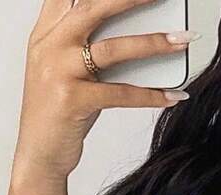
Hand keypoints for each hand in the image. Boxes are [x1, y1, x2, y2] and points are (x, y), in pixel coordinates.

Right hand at [13, 0, 191, 183]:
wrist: (39, 154)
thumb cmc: (57, 111)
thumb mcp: (62, 69)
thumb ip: (84, 44)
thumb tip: (133, 33)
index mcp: (45, 34)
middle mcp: (49, 46)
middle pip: (93, 9)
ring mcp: (58, 72)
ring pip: (112, 49)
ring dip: (153, 43)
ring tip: (182, 41)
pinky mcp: (72, 100)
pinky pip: (120, 93)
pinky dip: (150, 95)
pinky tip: (173, 95)